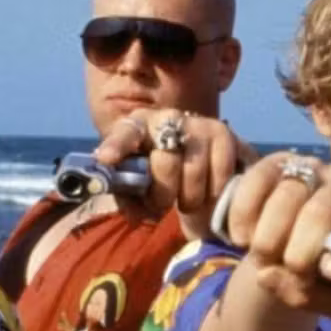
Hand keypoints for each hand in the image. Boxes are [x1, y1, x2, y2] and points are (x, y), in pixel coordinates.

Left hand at [93, 108, 252, 213]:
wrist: (200, 167)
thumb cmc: (161, 178)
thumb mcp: (140, 187)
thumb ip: (130, 198)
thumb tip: (133, 213)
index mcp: (137, 125)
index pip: (126, 133)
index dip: (116, 146)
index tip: (106, 159)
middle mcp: (167, 117)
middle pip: (165, 164)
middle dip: (163, 195)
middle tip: (162, 206)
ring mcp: (197, 123)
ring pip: (193, 173)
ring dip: (189, 199)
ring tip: (186, 202)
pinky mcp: (223, 134)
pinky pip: (218, 175)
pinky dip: (212, 194)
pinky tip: (207, 194)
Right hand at [218, 153, 330, 318]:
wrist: (287, 254)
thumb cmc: (317, 274)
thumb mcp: (325, 295)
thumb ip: (307, 294)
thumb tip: (268, 276)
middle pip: (322, 211)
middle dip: (301, 252)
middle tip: (291, 272)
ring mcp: (309, 168)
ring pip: (285, 198)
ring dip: (268, 240)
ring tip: (265, 261)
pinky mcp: (273, 164)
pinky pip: (254, 183)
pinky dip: (243, 218)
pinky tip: (243, 240)